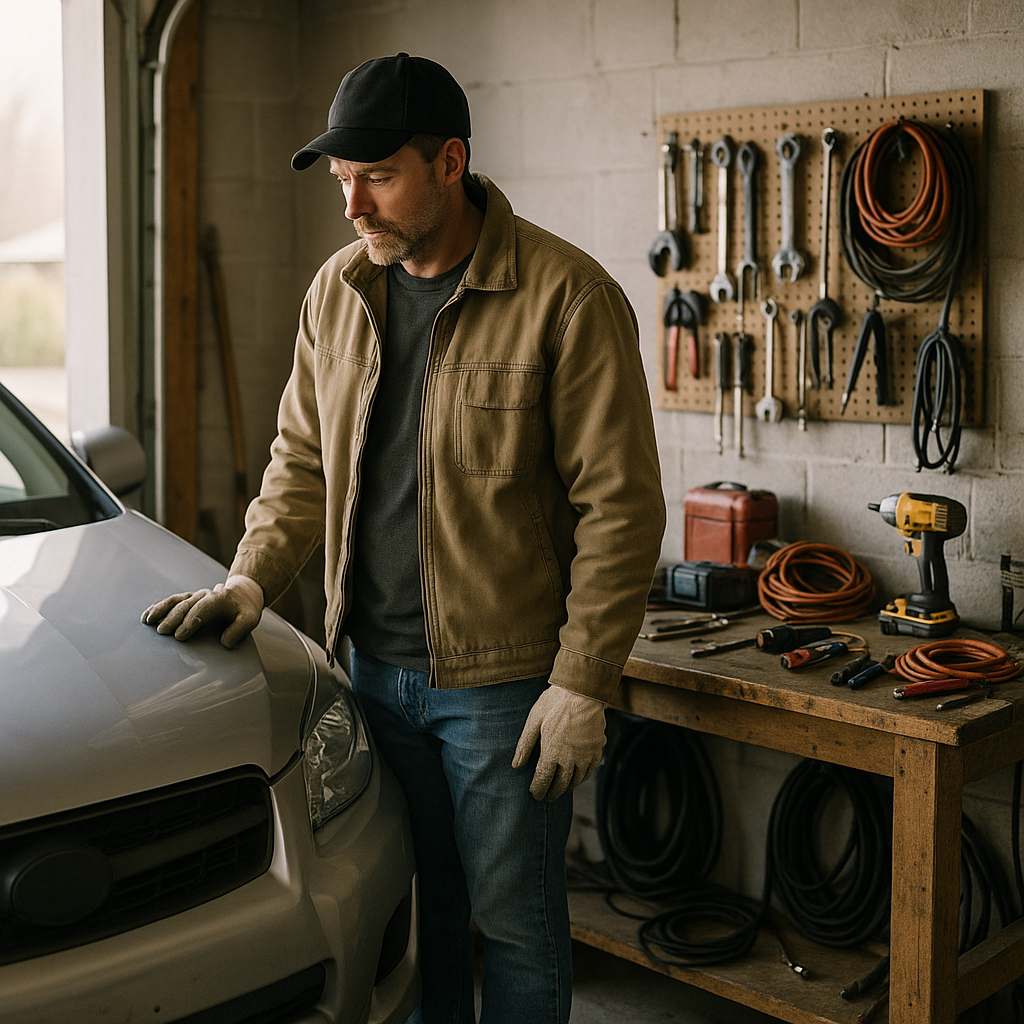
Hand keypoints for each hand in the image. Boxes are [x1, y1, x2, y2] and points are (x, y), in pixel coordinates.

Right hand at [141, 574, 264, 648]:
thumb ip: (239, 631)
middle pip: (186, 606)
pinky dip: (158, 607)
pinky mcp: (188, 599)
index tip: (179, 636)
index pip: (202, 610)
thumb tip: (225, 642)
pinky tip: (147, 616)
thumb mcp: (250, 620)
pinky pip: (171, 601)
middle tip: (162, 632)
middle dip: (173, 618)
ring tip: (148, 621)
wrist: (243, 595)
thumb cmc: (245, 611)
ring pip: (175, 601)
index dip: (190, 623)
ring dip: (161, 610)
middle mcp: (205, 595)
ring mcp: (195, 596)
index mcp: (219, 599)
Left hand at [512, 685, 606, 801]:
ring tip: (560, 789)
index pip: (543, 780)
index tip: (534, 795)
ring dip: (567, 788)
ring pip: (577, 781)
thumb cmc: (555, 702)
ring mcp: (586, 755)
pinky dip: (582, 778)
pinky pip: (590, 771)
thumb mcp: (533, 720)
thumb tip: (516, 765)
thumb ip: (525, 745)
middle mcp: (570, 758)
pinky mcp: (597, 749)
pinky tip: (577, 777)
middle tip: (546, 797)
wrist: (583, 690)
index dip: (538, 790)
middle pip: (561, 785)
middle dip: (552, 793)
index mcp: (552, 752)